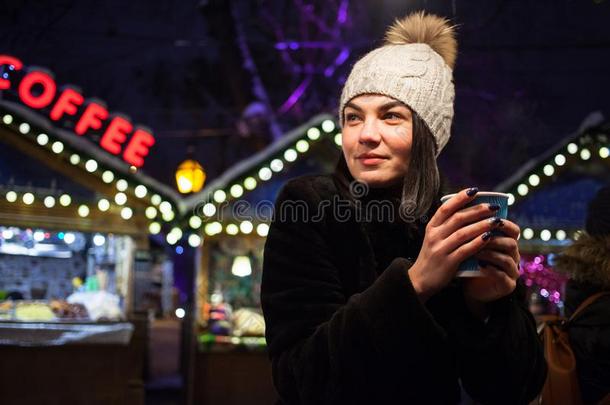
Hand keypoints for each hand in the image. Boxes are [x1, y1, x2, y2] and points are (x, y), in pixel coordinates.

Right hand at [408, 187, 503, 302]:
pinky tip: (489, 237)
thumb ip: (447, 226)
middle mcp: (434, 236)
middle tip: (493, 206)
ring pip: (463, 233)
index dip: (460, 198)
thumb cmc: (432, 257)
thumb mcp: (434, 238)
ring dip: (481, 225)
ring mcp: (440, 249)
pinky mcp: (448, 262)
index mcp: (431, 227)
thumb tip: (470, 212)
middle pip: (457, 218)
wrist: (420, 280)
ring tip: (496, 221)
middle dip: (477, 210)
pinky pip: (465, 250)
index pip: (445, 208)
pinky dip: (478, 242)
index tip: (475, 191)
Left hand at [463, 221, 520, 302]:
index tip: (490, 218)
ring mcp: (512, 271)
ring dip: (490, 253)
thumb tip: (460, 205)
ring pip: (507, 259)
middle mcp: (513, 256)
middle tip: (479, 236)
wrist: (469, 286)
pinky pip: (502, 276)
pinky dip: (491, 270)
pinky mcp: (508, 285)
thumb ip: (471, 228)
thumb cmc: (469, 260)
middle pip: (511, 243)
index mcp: (507, 243)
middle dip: (495, 239)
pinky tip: (480, 265)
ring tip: (475, 251)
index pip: (513, 230)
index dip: (504, 223)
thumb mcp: (470, 243)